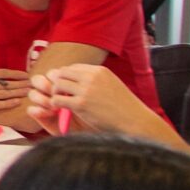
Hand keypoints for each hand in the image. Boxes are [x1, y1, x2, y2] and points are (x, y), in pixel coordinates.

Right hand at [0, 66, 28, 116]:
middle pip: (6, 84)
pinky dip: (8, 103)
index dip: (15, 74)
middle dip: (20, 84)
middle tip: (32, 84)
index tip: (25, 75)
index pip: (2, 73)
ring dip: (17, 93)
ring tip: (28, 92)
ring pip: (4, 94)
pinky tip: (17, 101)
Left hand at [27, 64, 149, 135]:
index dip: (67, 78)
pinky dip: (55, 104)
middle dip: (58, 83)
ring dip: (55, 93)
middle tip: (61, 95)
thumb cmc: (123, 106)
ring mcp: (86, 90)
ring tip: (62, 102)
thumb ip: (96, 79)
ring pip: (57, 85)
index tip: (68, 89)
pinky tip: (60, 110)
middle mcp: (92, 77)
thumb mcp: (111, 84)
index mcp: (99, 71)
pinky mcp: (81, 104)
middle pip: (62, 73)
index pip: (73, 68)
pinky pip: (57, 100)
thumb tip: (76, 79)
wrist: (135, 121)